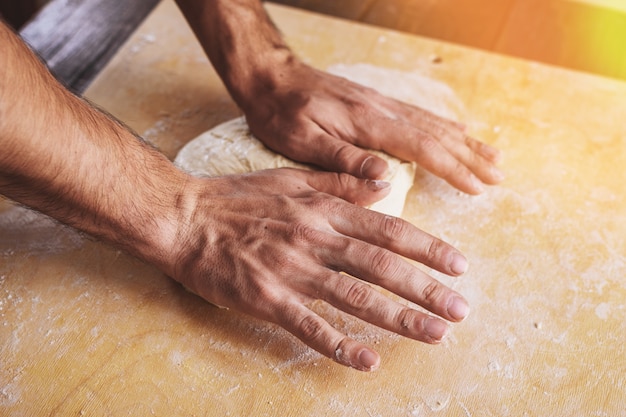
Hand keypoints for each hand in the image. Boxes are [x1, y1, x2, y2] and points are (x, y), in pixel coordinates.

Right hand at [171, 168, 469, 370]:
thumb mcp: (291, 178)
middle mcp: (314, 238)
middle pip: (380, 266)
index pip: (387, 229)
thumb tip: (383, 182)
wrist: (184, 218)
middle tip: (461, 309)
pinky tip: (368, 361)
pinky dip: (339, 345)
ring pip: (354, 297)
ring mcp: (291, 270)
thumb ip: (339, 181)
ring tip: (434, 333)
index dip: (427, 248)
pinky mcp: (266, 299)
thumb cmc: (237, 198)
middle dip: (425, 289)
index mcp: (322, 209)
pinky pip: (308, 325)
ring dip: (398, 318)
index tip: (459, 265)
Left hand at [242, 60, 502, 194]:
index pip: (422, 148)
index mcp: (366, 123)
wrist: (270, 76)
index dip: (453, 169)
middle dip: (469, 157)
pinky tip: (458, 129)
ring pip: (432, 123)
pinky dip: (443, 124)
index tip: (478, 187)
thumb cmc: (280, 112)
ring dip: (464, 141)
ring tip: (491, 156)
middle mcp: (381, 110)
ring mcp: (380, 103)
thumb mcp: (301, 141)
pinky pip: (418, 114)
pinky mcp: (374, 102)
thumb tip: (386, 177)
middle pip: (436, 134)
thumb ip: (343, 159)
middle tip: (498, 176)